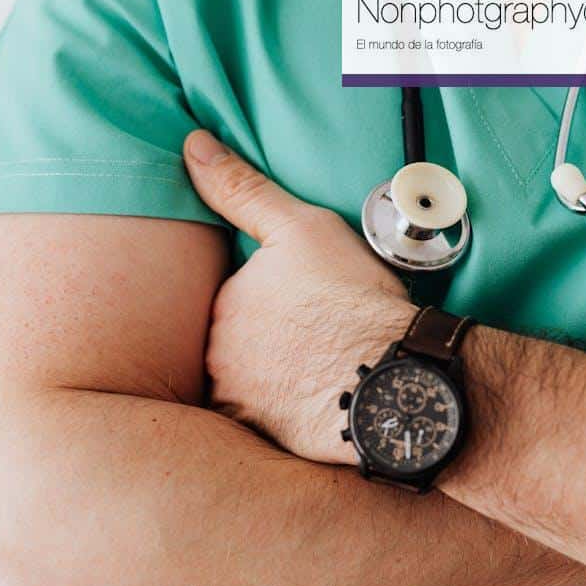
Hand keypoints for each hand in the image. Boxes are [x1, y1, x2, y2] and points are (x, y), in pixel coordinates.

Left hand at [184, 130, 416, 464]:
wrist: (393, 376)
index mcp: (225, 303)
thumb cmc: (354, 300)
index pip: (240, 297)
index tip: (316, 303)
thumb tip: (193, 147)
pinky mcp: (266, 438)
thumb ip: (243, 190)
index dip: (281, 298)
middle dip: (274, 340)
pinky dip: (288, 410)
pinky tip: (320, 400)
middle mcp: (219, 354)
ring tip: (328, 368)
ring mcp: (241, 400)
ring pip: (253, 382)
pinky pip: (268, 420)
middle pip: (242, 342)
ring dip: (279, 376)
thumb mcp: (302, 227)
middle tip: (324, 336)